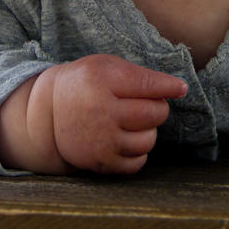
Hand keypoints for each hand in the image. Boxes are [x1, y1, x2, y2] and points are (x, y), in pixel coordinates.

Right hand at [44, 54, 187, 173]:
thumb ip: (141, 74)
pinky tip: (125, 139)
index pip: (150, 85)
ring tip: (132, 122)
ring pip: (149, 139)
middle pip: (155, 113)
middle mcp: (101, 111)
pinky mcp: (101, 162)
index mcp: (102, 81)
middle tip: (144, 104)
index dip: (170, 87)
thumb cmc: (86, 84)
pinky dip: (138, 151)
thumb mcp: (105, 66)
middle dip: (157, 107)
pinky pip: (138, 162)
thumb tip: (179, 89)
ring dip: (148, 131)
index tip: (179, 88)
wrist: (49, 113)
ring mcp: (101, 140)